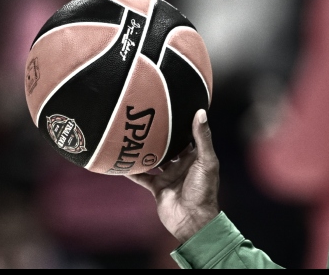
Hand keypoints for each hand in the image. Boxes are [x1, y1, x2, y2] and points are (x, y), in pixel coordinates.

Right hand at [126, 109, 219, 243]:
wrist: (192, 220)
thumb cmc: (204, 190)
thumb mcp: (206, 161)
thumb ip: (202, 138)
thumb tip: (201, 112)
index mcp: (196, 157)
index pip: (187, 135)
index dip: (180, 123)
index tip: (169, 107)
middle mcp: (182, 164)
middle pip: (168, 146)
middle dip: (159, 135)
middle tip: (145, 119)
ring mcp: (169, 175)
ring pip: (154, 159)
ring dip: (144, 151)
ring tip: (131, 136)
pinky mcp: (157, 187)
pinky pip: (143, 177)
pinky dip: (133, 170)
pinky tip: (122, 161)